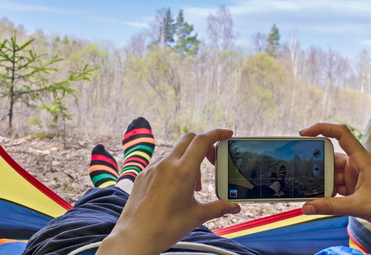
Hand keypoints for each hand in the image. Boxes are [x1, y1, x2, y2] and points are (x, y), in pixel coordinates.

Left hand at [98, 129, 239, 254]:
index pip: (202, 141)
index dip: (217, 133)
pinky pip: (162, 162)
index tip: (227, 134)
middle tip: (212, 162)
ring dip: (188, 160)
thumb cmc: (165, 228)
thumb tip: (234, 207)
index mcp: (183, 171)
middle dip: (204, 145)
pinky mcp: (143, 174)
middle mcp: (167, 164)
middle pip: (189, 139)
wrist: (136, 236)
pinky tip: (175, 187)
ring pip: (175, 152)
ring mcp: (153, 167)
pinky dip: (173, 167)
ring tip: (192, 186)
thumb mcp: (196, 216)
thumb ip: (218, 207)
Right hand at [300, 123, 370, 230]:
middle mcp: (357, 164)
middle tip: (300, 171)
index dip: (321, 128)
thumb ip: (331, 207)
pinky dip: (326, 191)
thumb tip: (306, 207)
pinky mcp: (354, 189)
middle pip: (330, 157)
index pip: (340, 134)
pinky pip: (335, 186)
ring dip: (320, 181)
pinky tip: (317, 198)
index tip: (304, 134)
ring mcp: (355, 177)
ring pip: (331, 174)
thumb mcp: (359, 206)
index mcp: (361, 159)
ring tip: (306, 188)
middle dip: (316, 164)